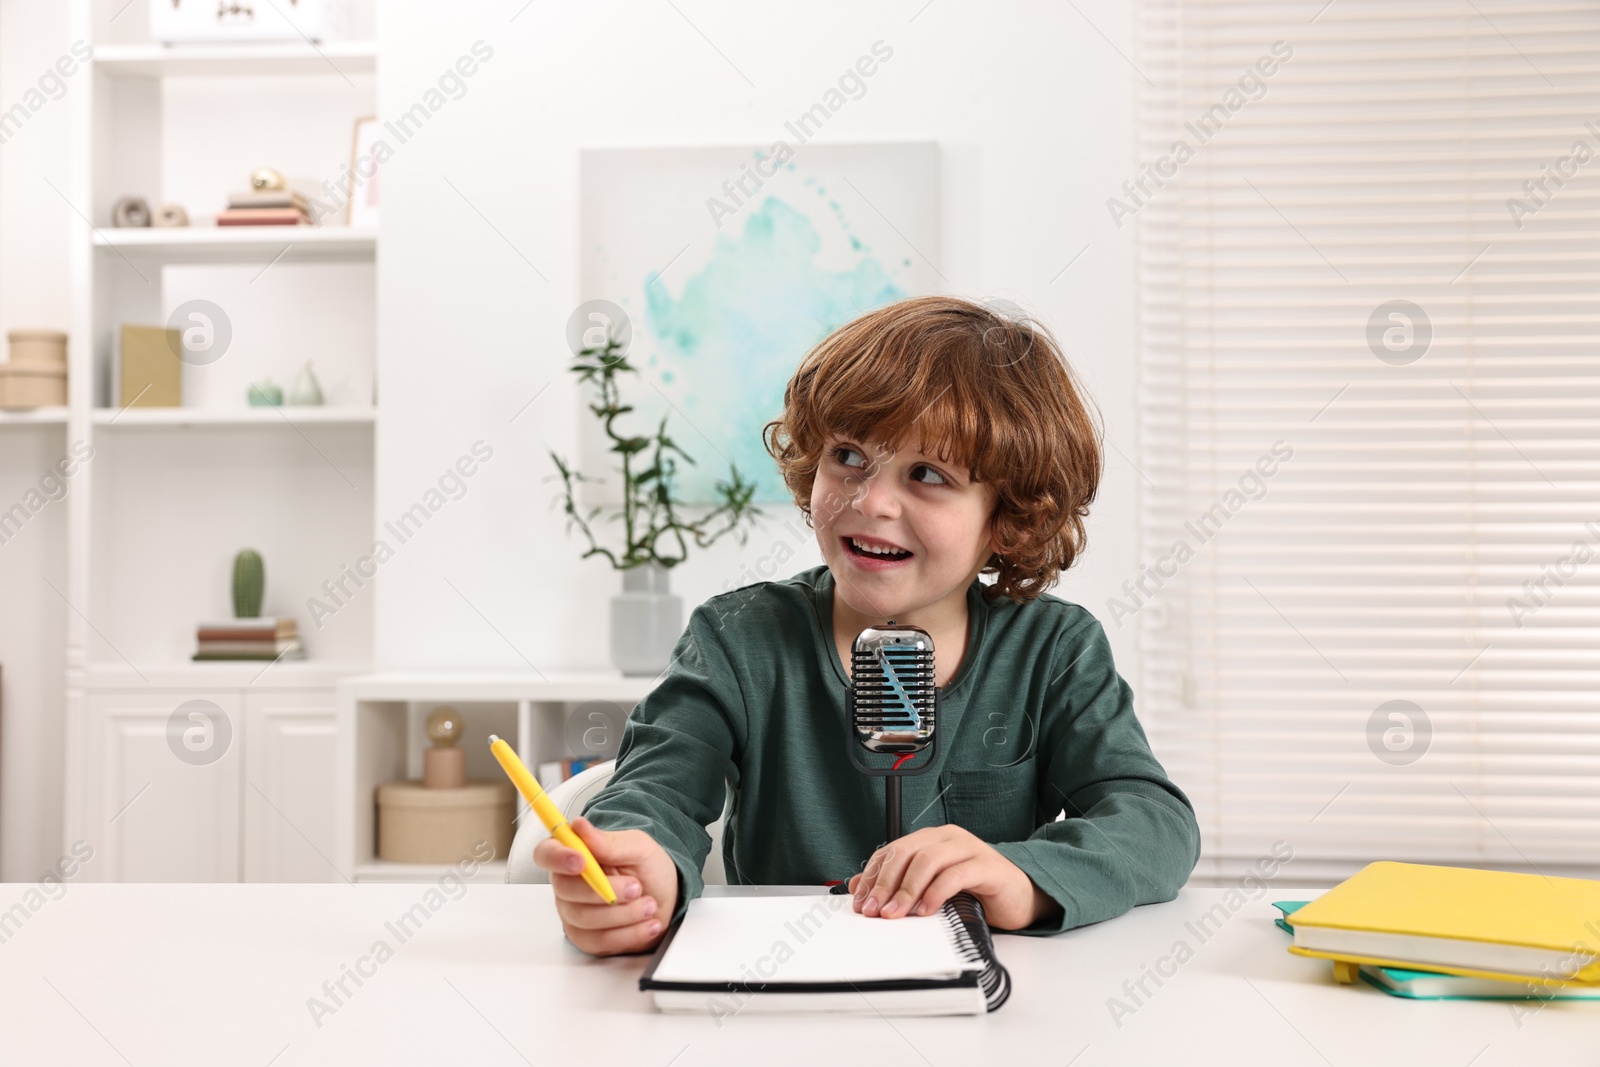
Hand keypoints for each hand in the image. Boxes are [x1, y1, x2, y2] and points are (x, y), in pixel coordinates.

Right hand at [533, 816, 678, 955]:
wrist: (665, 898)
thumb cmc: (648, 869)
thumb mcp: (637, 847)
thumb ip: (608, 842)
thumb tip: (579, 826)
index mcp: (573, 854)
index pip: (546, 853)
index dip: (557, 857)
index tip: (581, 861)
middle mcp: (567, 884)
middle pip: (565, 891)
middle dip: (605, 891)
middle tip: (635, 887)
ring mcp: (574, 913)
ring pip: (585, 918)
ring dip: (624, 913)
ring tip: (649, 904)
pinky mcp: (587, 938)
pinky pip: (600, 941)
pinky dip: (629, 933)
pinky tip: (647, 923)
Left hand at [846, 825, 1060, 930]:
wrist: (1022, 896)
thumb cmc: (978, 891)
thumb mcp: (934, 888)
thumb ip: (903, 885)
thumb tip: (863, 890)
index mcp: (932, 838)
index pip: (892, 850)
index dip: (873, 875)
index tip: (860, 901)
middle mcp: (948, 838)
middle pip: (905, 852)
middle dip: (885, 883)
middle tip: (873, 910)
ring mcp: (969, 848)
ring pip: (927, 860)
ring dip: (906, 889)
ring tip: (895, 913)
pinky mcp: (987, 865)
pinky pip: (955, 874)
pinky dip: (935, 893)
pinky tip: (925, 910)